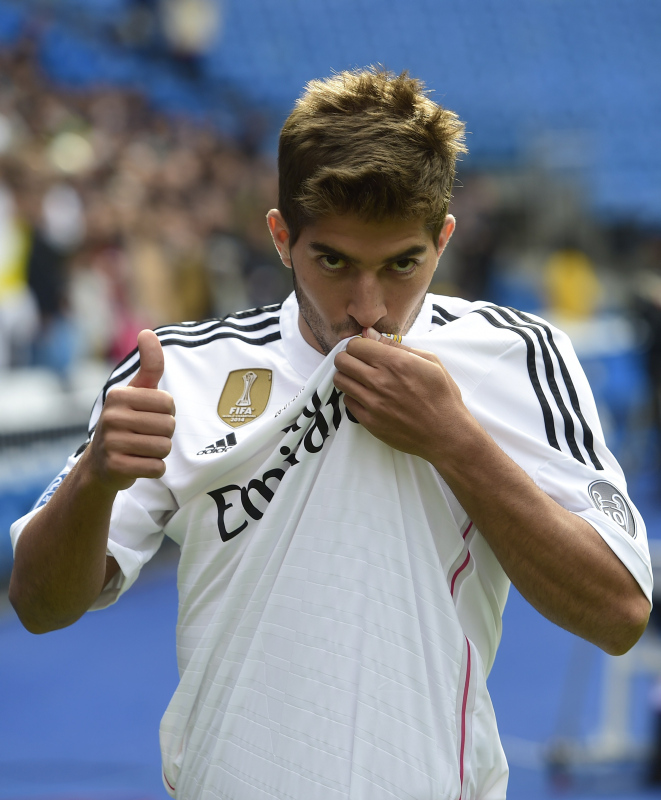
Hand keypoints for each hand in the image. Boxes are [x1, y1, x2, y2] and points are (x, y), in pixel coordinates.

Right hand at [85, 330, 175, 491]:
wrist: (101, 464)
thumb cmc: (127, 421)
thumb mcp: (137, 392)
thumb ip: (149, 365)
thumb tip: (148, 332)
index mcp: (118, 395)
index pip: (169, 403)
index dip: (167, 412)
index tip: (149, 415)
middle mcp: (111, 416)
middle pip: (169, 426)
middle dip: (164, 433)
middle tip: (145, 435)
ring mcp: (111, 443)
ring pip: (164, 448)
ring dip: (160, 452)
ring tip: (142, 449)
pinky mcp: (116, 467)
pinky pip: (157, 468)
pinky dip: (154, 468)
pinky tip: (139, 464)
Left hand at [333, 328, 479, 466]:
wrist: (446, 433)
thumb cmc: (442, 396)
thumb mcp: (429, 362)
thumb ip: (397, 346)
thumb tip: (371, 334)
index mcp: (395, 362)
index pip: (355, 345)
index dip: (358, 345)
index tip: (365, 350)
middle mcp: (380, 381)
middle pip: (342, 361)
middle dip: (348, 358)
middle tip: (358, 363)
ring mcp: (373, 403)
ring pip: (340, 380)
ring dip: (348, 376)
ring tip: (360, 379)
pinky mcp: (369, 421)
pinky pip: (347, 402)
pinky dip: (354, 396)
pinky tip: (367, 397)